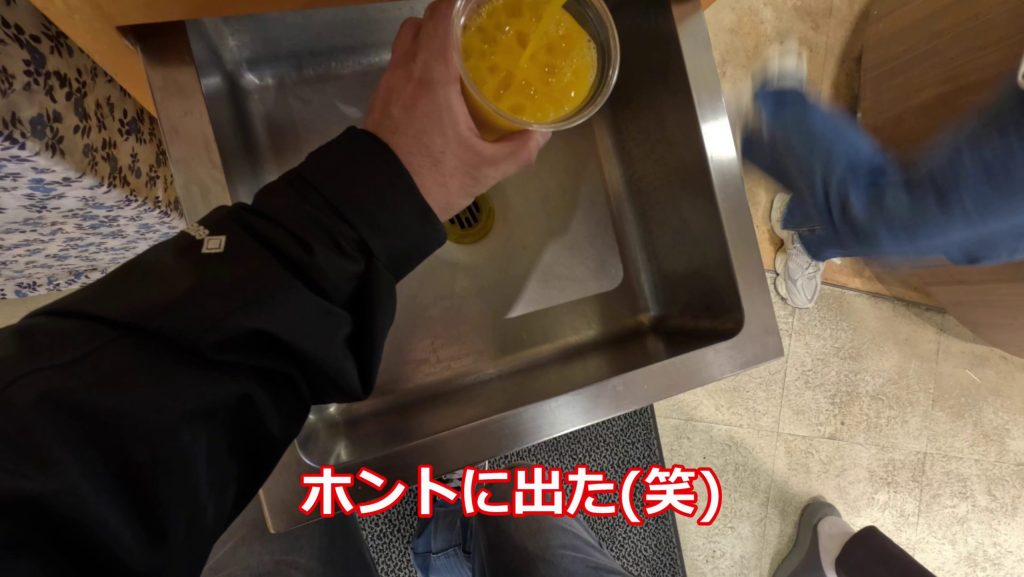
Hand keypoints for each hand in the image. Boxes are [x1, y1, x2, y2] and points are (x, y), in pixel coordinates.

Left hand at [365, 0, 550, 220]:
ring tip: (459, 58)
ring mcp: (388, 85)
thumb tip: (542, 133)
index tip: (482, 6)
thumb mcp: (485, 169)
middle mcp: (405, 71)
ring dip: (429, 41)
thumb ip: (519, 149)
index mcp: (432, 76)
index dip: (460, 2)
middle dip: (448, 19)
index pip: (442, 15)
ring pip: (406, 43)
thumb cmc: (432, 180)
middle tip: (476, 32)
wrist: (378, 204)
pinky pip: (399, 67)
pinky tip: (440, 87)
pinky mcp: (380, 102)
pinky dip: (418, 64)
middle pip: (421, 22)